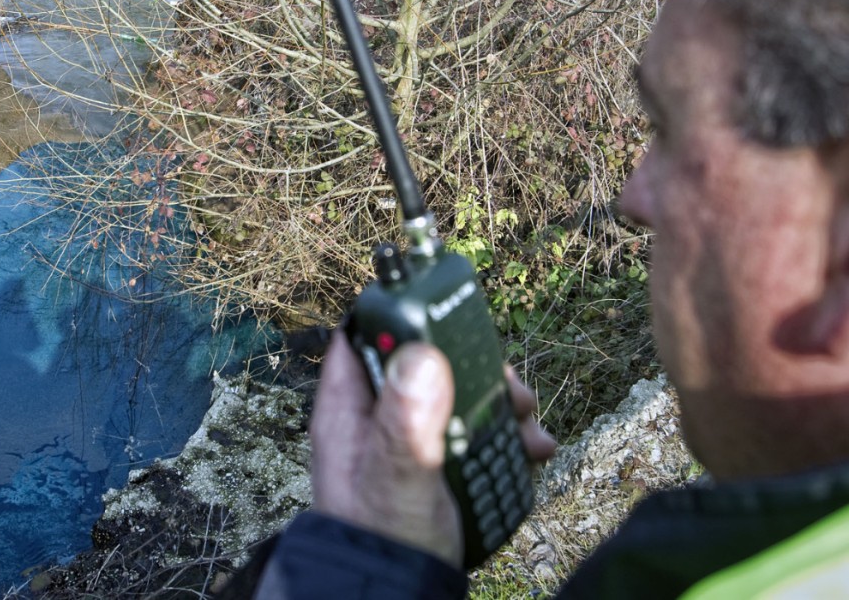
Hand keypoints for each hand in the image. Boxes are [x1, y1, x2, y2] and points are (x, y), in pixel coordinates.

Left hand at [309, 331, 555, 566]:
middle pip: (425, 359)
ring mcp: (411, 438)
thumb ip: (407, 420)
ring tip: (527, 420)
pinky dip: (506, 434)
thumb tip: (421, 356)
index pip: (364, 335)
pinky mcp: (440, 463)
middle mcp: (379, 416)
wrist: (395, 592)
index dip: (401, 315)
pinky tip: (531, 449)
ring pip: (458, 393)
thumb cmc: (382, 537)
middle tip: (506, 383)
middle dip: (472, 364)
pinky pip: (476, 429)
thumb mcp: (396, 474)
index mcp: (350, 407)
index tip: (446, 310)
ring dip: (499, 401)